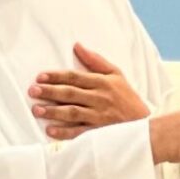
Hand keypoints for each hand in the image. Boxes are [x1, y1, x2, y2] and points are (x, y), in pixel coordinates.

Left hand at [30, 43, 150, 139]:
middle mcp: (100, 98)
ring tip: (37, 110)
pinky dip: (65, 132)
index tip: (40, 77)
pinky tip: (51, 130)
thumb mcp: (116, 74)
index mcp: (102, 83)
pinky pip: (80, 132)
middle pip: (71, 93)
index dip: (56, 76)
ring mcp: (100, 116)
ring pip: (73, 112)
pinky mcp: (100, 132)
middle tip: (33, 91)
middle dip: (50, 92)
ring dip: (54, 111)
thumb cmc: (127, 97)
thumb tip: (77, 46)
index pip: (75, 77)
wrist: (146, 123)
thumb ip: (95, 61)